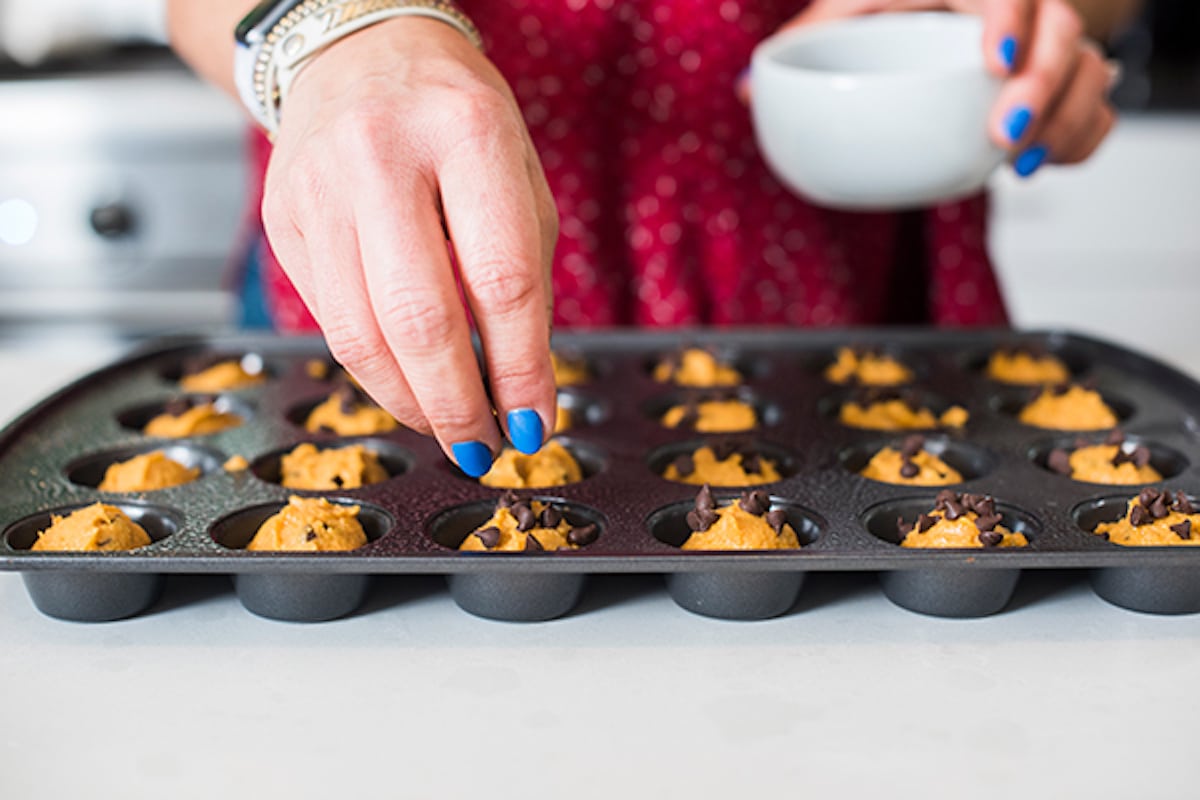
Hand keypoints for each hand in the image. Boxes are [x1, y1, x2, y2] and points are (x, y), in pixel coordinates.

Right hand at [261, 18, 558, 475]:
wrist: (359, 53)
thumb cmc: (456, 120)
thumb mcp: (519, 176)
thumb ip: (525, 277)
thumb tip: (520, 387)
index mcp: (467, 132)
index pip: (500, 279)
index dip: (519, 368)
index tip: (534, 421)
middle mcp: (382, 154)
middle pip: (420, 317)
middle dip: (457, 403)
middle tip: (483, 445)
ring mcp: (319, 186)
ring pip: (362, 334)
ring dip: (410, 402)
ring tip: (447, 427)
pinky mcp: (282, 218)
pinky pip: (330, 323)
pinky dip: (373, 375)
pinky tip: (406, 388)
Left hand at [782, 0, 1116, 176]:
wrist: (925, 23)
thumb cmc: (882, 11)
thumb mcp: (843, 14)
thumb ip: (804, 43)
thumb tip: (749, 90)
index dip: (1012, 23)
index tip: (989, 67)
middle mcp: (1019, 11)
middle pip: (1066, 33)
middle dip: (1044, 88)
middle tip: (1003, 137)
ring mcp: (1045, 47)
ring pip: (1091, 73)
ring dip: (1067, 123)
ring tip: (1020, 165)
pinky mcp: (1059, 85)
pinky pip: (1095, 109)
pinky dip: (1078, 141)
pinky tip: (1037, 165)